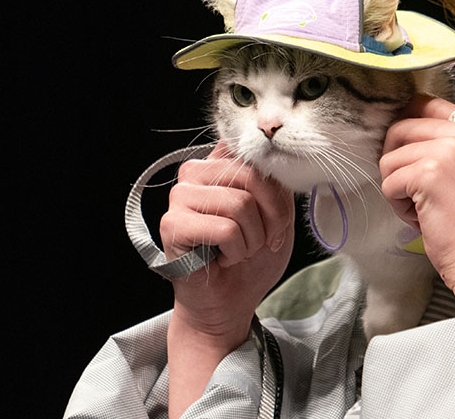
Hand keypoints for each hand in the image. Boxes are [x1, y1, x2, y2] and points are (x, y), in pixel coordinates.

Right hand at [160, 142, 294, 343]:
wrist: (230, 303)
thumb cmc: (254, 259)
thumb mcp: (280, 215)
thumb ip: (277, 184)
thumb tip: (276, 163)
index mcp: (221, 163)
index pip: (254, 151)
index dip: (276, 187)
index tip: (277, 218)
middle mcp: (197, 171)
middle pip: (253, 175)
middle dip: (272, 217)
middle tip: (264, 242)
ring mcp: (181, 195)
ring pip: (241, 204)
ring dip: (252, 239)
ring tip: (239, 251)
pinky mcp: (173, 223)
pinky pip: (226, 229)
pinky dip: (236, 251)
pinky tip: (222, 259)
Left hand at [379, 94, 454, 313]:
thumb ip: (448, 149)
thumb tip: (402, 133)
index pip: (426, 104)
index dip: (406, 128)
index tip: (404, 150)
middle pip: (401, 127)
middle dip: (396, 161)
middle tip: (411, 191)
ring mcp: (448, 151)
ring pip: (390, 158)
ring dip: (397, 188)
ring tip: (423, 210)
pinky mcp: (428, 173)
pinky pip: (389, 182)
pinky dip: (397, 205)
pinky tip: (422, 219)